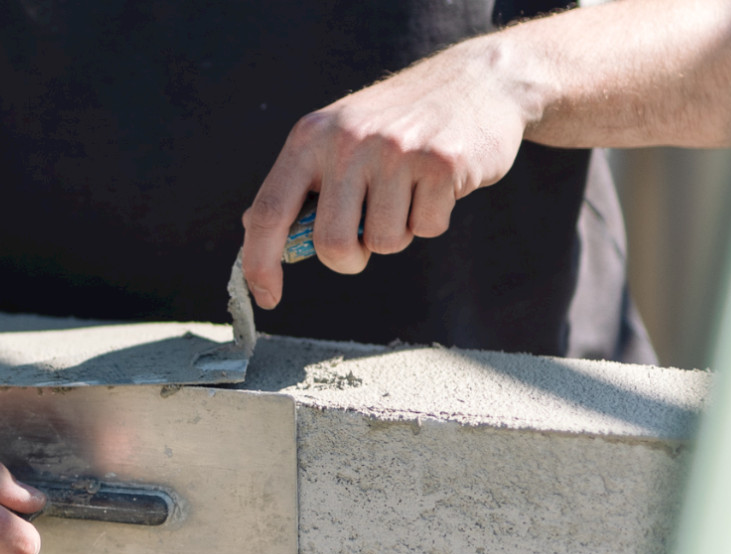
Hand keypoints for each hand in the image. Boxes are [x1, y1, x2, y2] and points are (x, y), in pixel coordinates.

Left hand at [240, 40, 533, 305]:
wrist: (476, 80)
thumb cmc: (395, 124)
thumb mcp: (337, 138)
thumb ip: (302, 185)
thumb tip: (254, 232)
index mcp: (309, 138)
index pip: (269, 212)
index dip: (260, 263)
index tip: (267, 297)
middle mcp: (347, 141)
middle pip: (331, 244)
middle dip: (349, 258)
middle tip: (364, 239)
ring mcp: (395, 150)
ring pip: (383, 243)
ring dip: (397, 232)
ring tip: (408, 191)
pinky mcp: (441, 163)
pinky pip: (427, 229)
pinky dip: (432, 218)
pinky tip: (438, 182)